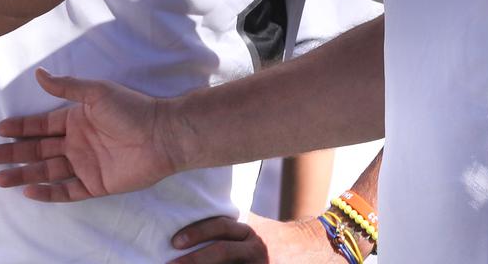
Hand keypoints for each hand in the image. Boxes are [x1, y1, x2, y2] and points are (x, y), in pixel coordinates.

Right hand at [0, 67, 176, 201]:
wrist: (162, 135)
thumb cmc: (131, 109)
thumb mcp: (96, 92)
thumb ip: (66, 86)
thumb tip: (39, 74)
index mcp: (76, 120)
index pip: (41, 125)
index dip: (20, 127)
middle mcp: (77, 143)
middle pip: (38, 150)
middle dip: (13, 153)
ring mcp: (85, 165)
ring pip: (47, 171)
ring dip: (24, 174)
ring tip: (0, 178)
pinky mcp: (96, 184)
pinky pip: (67, 190)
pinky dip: (48, 192)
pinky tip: (29, 190)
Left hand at [167, 213, 338, 262]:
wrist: (313, 249)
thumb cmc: (274, 239)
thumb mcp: (255, 228)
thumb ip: (232, 230)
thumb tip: (192, 231)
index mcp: (249, 230)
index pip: (220, 227)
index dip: (196, 232)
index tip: (174, 242)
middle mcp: (256, 246)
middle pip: (221, 251)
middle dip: (193, 260)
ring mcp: (261, 263)